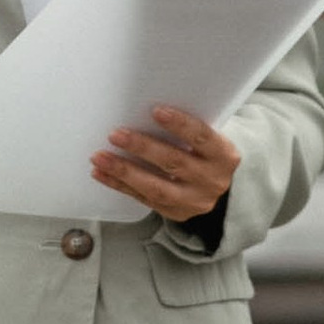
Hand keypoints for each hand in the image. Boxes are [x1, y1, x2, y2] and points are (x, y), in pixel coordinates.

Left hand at [91, 104, 239, 225]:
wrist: (216, 187)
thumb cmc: (204, 152)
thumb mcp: (206, 139)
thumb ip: (186, 129)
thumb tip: (143, 109)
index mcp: (224, 156)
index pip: (202, 137)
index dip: (180, 125)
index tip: (156, 111)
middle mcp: (212, 181)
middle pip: (175, 162)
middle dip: (142, 148)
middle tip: (116, 135)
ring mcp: (194, 201)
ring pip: (157, 187)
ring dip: (124, 171)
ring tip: (100, 157)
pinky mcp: (176, 213)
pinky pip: (144, 199)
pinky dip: (120, 185)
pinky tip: (102, 173)